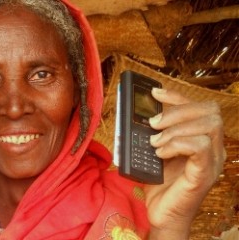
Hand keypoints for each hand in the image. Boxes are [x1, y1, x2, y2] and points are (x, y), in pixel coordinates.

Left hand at [143, 88, 225, 238]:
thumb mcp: (153, 151)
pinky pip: (201, 147)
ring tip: (155, 141)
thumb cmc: (158, 184)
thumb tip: (136, 113)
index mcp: (202, 139)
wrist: (162, 215)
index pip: (201, 107)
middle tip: (153, 124)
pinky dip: (177, 144)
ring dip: (175, 129)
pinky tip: (161, 153)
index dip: (178, 96)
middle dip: (178, 111)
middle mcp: (213, 148)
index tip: (154, 93)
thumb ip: (152, 133)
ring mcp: (212, 161)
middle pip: (210, 111)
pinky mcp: (205, 174)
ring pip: (208, 126)